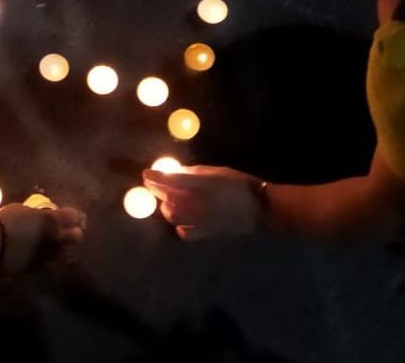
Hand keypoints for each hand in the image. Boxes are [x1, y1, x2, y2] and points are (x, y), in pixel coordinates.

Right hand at [0, 203, 84, 271]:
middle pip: (76, 237)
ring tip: (50, 243)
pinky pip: (46, 263)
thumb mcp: (25, 211)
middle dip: (74, 233)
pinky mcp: (37, 268)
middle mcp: (55, 239)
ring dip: (60, 248)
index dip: (72, 215)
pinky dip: (44, 258)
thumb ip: (39, 215)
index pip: (74, 216)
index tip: (69, 215)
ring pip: (63, 253)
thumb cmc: (7, 219)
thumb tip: (44, 216)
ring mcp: (48, 256)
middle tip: (67, 231)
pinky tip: (36, 253)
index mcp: (52, 221)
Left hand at [142, 166, 264, 240]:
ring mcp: (199, 220)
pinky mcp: (205, 233)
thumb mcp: (216, 172)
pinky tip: (182, 220)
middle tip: (155, 184)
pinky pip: (184, 233)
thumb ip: (194, 173)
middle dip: (158, 190)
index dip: (155, 177)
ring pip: (172, 216)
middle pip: (167, 198)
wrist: (258, 209)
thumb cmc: (238, 184)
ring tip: (169, 201)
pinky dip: (179, 227)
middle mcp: (196, 203)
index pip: (170, 181)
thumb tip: (175, 172)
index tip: (146, 174)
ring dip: (167, 207)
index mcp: (200, 185)